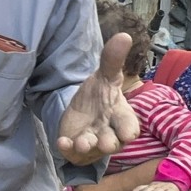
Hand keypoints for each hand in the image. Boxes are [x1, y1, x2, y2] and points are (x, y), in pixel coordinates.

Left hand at [57, 32, 139, 163]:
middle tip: (105, 142)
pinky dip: (67, 148)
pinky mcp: (75, 148)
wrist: (81, 108)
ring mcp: (92, 143)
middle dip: (108, 143)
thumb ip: (112, 60)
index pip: (129, 127)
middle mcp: (109, 133)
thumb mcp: (104, 76)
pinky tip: (61, 141)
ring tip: (82, 142)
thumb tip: (124, 35)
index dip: (129, 130)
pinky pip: (72, 154)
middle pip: (112, 143)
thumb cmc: (100, 95)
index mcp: (121, 118)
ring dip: (87, 146)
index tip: (128, 133)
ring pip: (92, 150)